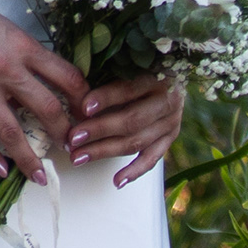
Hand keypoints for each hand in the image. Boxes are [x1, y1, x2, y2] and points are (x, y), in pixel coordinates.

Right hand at [0, 0, 90, 187]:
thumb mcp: (2, 26)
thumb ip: (22, 53)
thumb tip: (39, 82)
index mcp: (22, 46)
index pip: (67, 77)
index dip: (83, 101)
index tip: (88, 116)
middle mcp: (6, 67)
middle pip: (47, 109)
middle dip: (64, 135)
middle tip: (71, 150)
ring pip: (12, 131)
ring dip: (29, 158)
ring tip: (38, 175)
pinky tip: (1, 169)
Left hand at [66, 74, 184, 188]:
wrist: (174, 76)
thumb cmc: (140, 69)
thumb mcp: (128, 66)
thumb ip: (108, 77)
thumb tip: (75, 96)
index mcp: (157, 77)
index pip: (128, 90)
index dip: (105, 99)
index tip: (83, 108)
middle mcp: (168, 101)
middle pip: (132, 120)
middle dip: (99, 130)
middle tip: (73, 138)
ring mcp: (172, 122)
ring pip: (137, 141)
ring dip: (106, 151)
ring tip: (79, 158)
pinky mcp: (171, 138)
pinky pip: (152, 158)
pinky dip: (135, 171)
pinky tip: (117, 181)